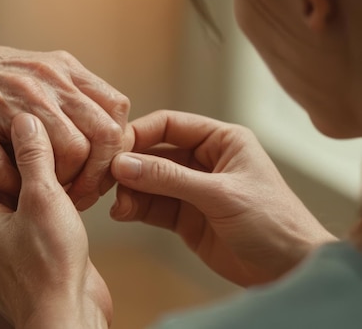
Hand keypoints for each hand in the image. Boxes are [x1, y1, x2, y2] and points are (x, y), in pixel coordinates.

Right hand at [0, 32, 129, 208]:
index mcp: (64, 70)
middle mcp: (44, 82)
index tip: (101, 172)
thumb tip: (113, 139)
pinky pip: (6, 167)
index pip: (116, 113)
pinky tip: (9, 186)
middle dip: (96, 177)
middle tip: (78, 195)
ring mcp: (9, 101)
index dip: (116, 151)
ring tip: (45, 194)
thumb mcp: (43, 72)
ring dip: (60, 185)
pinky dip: (12, 185)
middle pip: (101, 137)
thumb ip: (77, 98)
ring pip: (65, 153)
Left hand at [0, 113, 111, 328]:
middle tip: (2, 126)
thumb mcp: (43, 200)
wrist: (65, 319)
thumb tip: (25, 122)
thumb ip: (33, 156)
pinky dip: (15, 198)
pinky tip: (41, 186)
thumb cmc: (50, 269)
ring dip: (3, 175)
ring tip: (26, 151)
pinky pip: (3, 217)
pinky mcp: (7, 257)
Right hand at [110, 110, 335, 286]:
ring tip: (118, 205)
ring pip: (148, 181)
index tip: (114, 149)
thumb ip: (170, 178)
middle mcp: (204, 160)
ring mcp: (192, 189)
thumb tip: (124, 164)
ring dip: (129, 190)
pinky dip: (134, 208)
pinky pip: (151, 205)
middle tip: (106, 179)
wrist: (290, 272)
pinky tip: (123, 213)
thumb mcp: (220, 195)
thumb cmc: (273, 223)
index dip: (139, 134)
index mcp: (221, 141)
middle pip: (154, 152)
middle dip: (130, 165)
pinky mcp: (185, 216)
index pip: (170, 125)